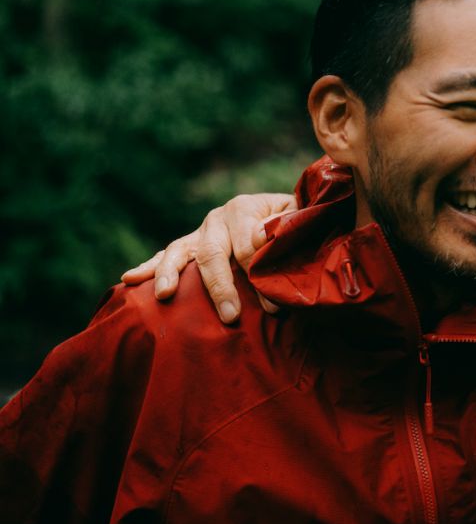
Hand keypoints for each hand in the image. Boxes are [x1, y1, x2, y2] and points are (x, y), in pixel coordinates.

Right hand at [122, 193, 297, 322]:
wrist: (285, 213)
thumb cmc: (294, 223)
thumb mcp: (297, 220)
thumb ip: (284, 228)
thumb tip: (260, 239)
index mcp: (244, 208)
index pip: (246, 245)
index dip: (259, 275)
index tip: (273, 306)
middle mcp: (217, 218)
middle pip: (212, 252)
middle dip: (220, 286)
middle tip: (230, 315)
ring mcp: (200, 231)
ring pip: (180, 252)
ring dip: (170, 274)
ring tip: (165, 294)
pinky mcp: (190, 244)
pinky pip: (167, 256)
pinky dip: (149, 266)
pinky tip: (129, 278)